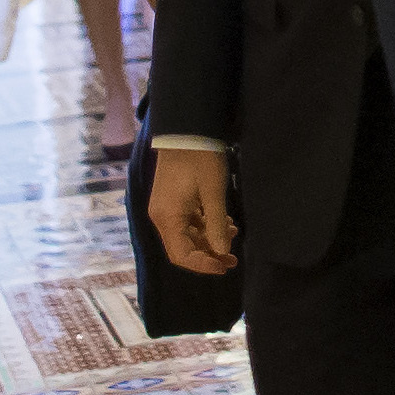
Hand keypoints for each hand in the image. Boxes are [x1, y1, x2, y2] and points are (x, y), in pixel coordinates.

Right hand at [148, 145, 235, 271]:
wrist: (186, 129)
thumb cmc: (200, 158)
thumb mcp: (213, 191)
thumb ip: (216, 224)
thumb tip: (221, 251)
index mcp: (168, 217)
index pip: (182, 255)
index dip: (203, 265)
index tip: (225, 266)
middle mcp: (162, 216)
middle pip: (184, 248)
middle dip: (208, 254)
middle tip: (233, 258)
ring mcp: (166, 208)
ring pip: (187, 235)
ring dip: (209, 238)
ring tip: (232, 232)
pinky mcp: (172, 200)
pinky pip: (187, 222)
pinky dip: (204, 226)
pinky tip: (223, 221)